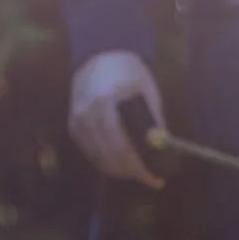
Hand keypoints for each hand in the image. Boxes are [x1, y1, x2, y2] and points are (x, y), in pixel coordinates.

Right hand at [68, 51, 165, 187]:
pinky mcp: (73, 125)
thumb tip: (165, 151)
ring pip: (98, 158)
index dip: (140, 169)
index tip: (157, 181)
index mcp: (108, 103)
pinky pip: (90, 151)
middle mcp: (88, 113)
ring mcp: (77, 120)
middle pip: (110, 156)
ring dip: (120, 170)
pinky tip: (121, 164)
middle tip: (150, 178)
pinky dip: (106, 161)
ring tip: (138, 172)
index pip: (122, 147)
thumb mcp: (149, 95)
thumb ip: (155, 122)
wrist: (101, 58)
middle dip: (132, 173)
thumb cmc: (132, 76)